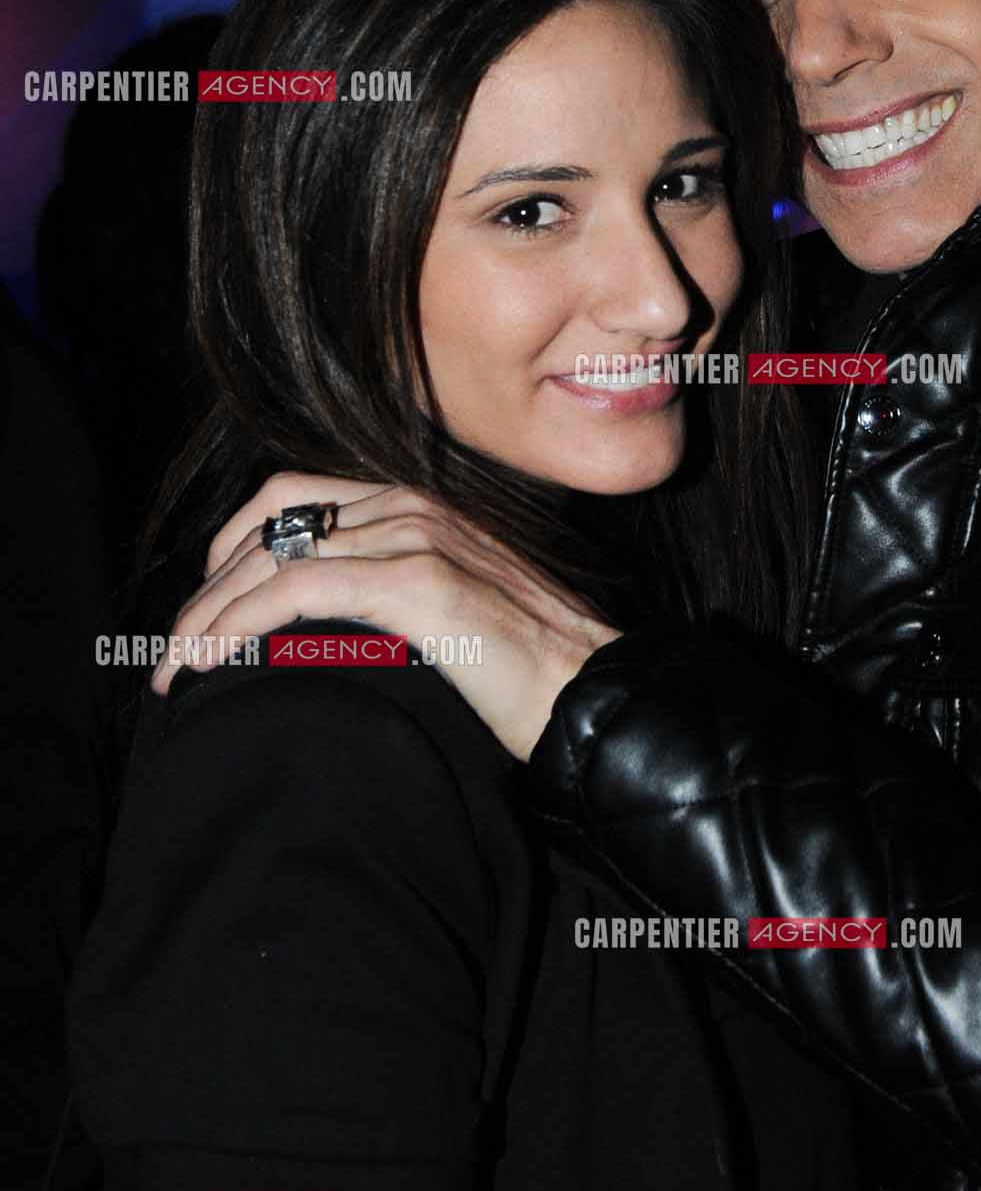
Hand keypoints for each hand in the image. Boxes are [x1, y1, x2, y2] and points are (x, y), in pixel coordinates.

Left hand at [150, 471, 619, 759]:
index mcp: (421, 506)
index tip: (206, 606)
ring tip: (175, 667)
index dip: (235, 543)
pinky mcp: (415, 583)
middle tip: (176, 648)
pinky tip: (206, 663)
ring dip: (206, 612)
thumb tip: (323, 632)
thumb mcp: (453, 614)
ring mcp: (415, 538)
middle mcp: (414, 506)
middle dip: (209, 586)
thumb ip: (394, 598)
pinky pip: (294, 589)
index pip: (296, 496)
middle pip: (271, 521)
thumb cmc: (531, 672)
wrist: (594, 694)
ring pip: (271, 555)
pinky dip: (234, 624)